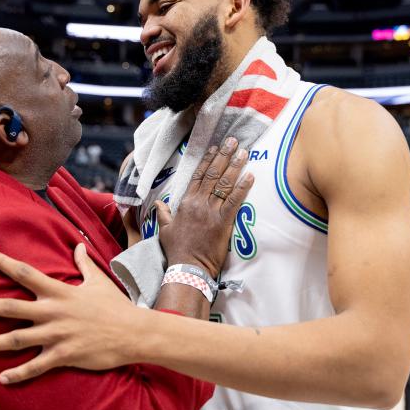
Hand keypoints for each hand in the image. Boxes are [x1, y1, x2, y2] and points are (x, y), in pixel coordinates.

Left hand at [0, 244, 141, 383]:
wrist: (133, 333)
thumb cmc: (115, 306)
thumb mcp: (99, 281)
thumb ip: (84, 263)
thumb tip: (79, 245)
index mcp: (60, 292)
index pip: (26, 274)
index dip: (5, 264)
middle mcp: (53, 312)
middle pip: (13, 307)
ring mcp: (57, 335)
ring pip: (17, 339)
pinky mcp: (63, 356)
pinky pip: (35, 366)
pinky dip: (18, 374)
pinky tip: (2, 378)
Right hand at [157, 137, 253, 277]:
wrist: (188, 268)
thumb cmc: (176, 250)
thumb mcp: (164, 230)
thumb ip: (162, 214)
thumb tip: (158, 204)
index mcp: (185, 203)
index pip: (198, 176)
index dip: (207, 160)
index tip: (215, 148)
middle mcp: (199, 203)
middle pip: (213, 174)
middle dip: (224, 156)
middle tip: (233, 141)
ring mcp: (212, 212)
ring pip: (224, 184)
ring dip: (235, 166)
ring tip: (244, 152)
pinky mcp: (224, 222)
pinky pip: (235, 201)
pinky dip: (243, 187)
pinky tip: (251, 176)